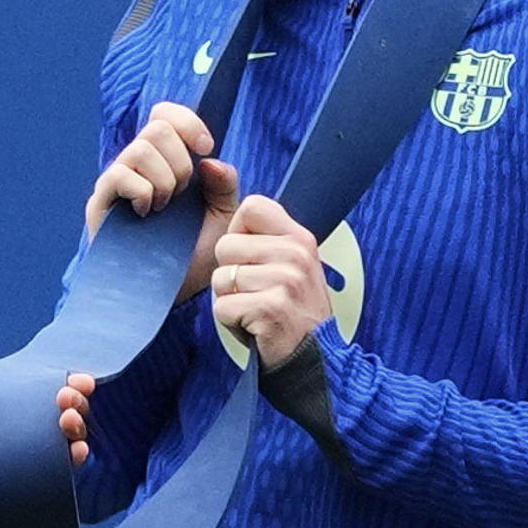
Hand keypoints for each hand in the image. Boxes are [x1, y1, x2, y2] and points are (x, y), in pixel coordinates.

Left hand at [0, 357, 93, 513]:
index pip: (41, 399)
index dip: (64, 388)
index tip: (76, 380)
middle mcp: (11, 438)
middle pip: (59, 422)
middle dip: (75, 406)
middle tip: (65, 398)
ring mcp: (16, 464)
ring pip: (63, 449)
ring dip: (77, 431)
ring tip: (67, 420)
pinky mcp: (16, 489)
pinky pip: (54, 480)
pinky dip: (71, 465)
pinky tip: (77, 451)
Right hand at [84, 101, 237, 301]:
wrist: (173, 295)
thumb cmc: (195, 256)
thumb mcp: (222, 219)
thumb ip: (225, 187)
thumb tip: (210, 160)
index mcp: (166, 160)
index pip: (166, 115)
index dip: (187, 120)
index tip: (206, 145)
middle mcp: (138, 165)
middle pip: (157, 127)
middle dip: (181, 159)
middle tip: (183, 192)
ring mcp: (117, 182)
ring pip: (140, 148)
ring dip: (164, 178)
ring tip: (166, 207)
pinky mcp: (101, 203)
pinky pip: (120, 175)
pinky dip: (142, 191)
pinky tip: (147, 213)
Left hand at [209, 190, 331, 370]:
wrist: (316, 361)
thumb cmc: (290, 309)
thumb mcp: (285, 261)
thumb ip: (257, 227)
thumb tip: (211, 166)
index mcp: (299, 237)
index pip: (251, 206)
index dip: (239, 233)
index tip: (252, 258)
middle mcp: (296, 253)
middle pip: (225, 246)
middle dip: (229, 274)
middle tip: (257, 294)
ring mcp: (286, 281)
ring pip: (220, 278)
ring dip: (230, 300)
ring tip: (257, 310)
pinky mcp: (271, 308)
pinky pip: (222, 306)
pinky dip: (230, 322)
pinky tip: (254, 327)